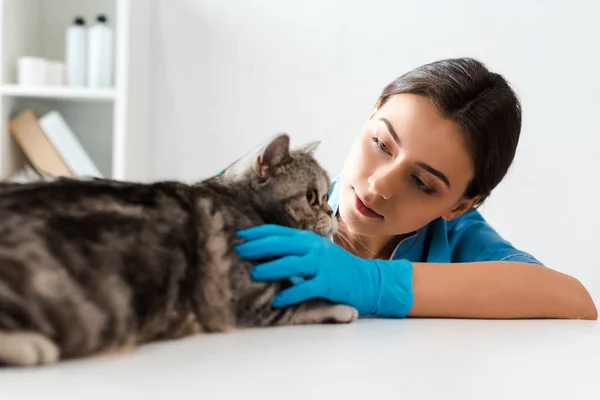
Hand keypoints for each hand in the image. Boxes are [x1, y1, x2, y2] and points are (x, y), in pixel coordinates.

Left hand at [234, 224, 413, 316]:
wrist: (367, 280)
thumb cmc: (335, 267)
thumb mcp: (315, 251)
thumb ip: (295, 249)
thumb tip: (264, 249)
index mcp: (307, 239)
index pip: (278, 232)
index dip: (257, 233)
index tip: (239, 235)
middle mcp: (313, 248)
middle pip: (281, 244)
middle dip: (257, 247)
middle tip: (238, 251)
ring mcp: (321, 264)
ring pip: (291, 264)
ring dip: (271, 268)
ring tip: (253, 274)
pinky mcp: (328, 283)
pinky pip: (306, 288)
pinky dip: (290, 294)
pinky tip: (277, 300)